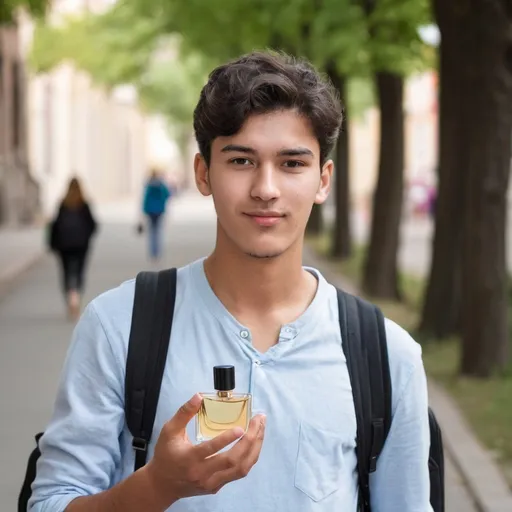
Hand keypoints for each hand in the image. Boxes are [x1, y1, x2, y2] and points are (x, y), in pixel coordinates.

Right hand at [145, 393, 265, 505]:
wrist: (162, 485)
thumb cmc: (165, 454)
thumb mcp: (169, 431)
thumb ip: (184, 413)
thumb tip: (198, 396)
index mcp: (189, 459)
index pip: (210, 450)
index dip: (226, 439)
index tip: (240, 428)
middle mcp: (203, 474)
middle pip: (233, 461)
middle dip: (250, 440)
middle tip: (258, 421)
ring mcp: (212, 483)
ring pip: (241, 469)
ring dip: (254, 448)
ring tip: (261, 429)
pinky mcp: (217, 486)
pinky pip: (239, 472)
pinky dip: (249, 457)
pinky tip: (254, 442)